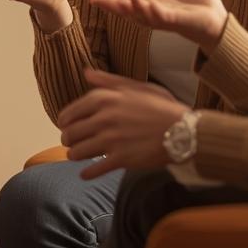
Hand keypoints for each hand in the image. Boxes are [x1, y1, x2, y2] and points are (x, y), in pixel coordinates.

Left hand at [57, 69, 188, 179]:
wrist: (183, 131)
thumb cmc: (161, 106)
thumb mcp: (136, 86)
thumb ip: (108, 81)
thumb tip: (86, 73)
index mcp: (105, 99)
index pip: (70, 113)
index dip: (64, 122)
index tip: (65, 127)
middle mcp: (104, 118)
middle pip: (70, 134)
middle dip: (68, 140)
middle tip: (71, 143)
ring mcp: (111, 140)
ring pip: (77, 153)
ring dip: (75, 156)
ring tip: (79, 156)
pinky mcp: (120, 159)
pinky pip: (94, 170)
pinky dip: (87, 173)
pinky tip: (86, 174)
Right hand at [77, 0, 227, 51]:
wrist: (220, 19)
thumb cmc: (202, 3)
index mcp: (151, 0)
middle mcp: (151, 11)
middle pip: (121, 4)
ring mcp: (160, 17)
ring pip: (133, 12)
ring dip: (116, 4)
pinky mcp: (174, 20)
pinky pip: (156, 14)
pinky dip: (144, 6)